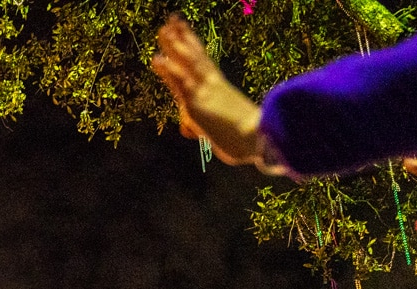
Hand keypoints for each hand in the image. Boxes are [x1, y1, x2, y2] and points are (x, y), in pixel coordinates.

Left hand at [150, 16, 270, 169]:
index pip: (203, 62)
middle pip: (194, 56)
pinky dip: (168, 70)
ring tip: (163, 29)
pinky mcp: (197, 103)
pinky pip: (181, 83)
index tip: (184, 31)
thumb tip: (187, 131)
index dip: (193, 46)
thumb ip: (202, 128)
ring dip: (173, 46)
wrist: (259, 140)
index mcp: (220, 88)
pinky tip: (157, 59)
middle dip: (182, 38)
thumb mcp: (221, 131)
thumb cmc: (248, 139)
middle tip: (172, 20)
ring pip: (187, 63)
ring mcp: (205, 92)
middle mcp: (212, 85)